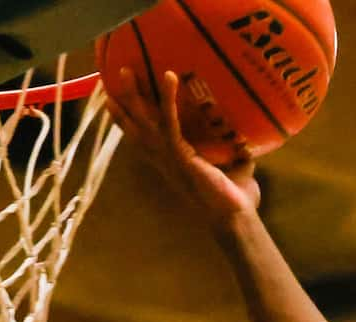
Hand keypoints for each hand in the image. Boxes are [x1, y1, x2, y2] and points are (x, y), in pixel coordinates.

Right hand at [104, 66, 261, 228]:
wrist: (234, 218)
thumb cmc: (235, 200)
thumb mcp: (235, 172)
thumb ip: (237, 157)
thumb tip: (248, 144)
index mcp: (170, 163)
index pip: (140, 139)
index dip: (123, 121)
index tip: (110, 101)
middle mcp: (164, 159)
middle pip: (134, 127)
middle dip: (120, 104)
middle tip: (107, 80)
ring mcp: (169, 157)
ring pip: (144, 121)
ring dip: (133, 94)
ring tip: (127, 69)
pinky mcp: (180, 154)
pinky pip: (170, 120)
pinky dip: (168, 97)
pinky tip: (169, 76)